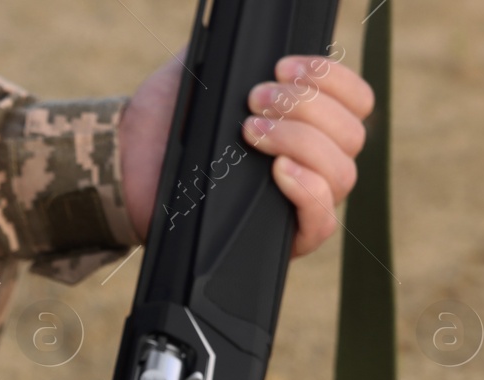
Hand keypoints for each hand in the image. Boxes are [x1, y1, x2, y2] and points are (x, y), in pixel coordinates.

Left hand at [119, 52, 374, 255]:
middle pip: (351, 136)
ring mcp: (299, 202)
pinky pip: (321, 222)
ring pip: (342, 174)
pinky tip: (278, 170)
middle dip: (308, 108)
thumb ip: (240, 52)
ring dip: (303, 142)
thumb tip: (268, 35)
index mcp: (308, 123)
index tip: (282, 66)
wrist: (127, 166)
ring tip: (252, 131)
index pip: (355, 101)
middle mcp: (313, 163)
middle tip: (255, 100)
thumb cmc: (167, 122)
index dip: (332, 78)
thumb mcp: (204, 72)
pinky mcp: (279, 240)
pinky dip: (307, 191)